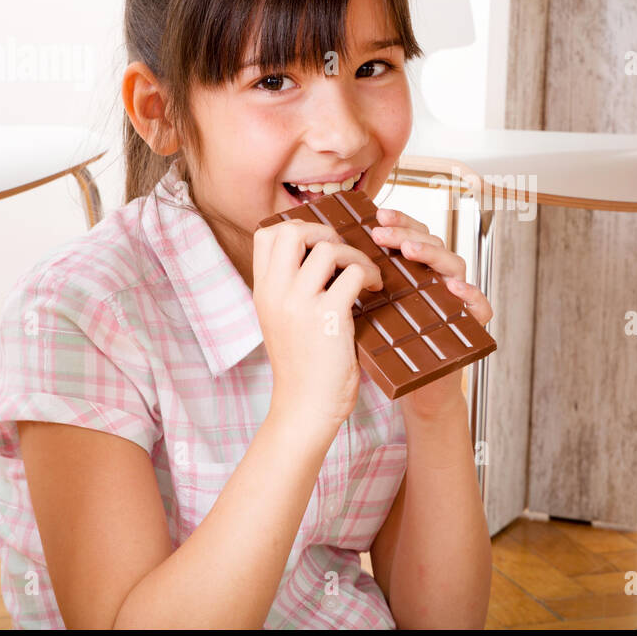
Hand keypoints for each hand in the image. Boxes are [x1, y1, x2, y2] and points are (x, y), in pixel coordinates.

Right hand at [253, 219, 382, 433]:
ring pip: (328, 247)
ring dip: (355, 255)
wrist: (306, 408)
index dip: (297, 227)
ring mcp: (300, 303)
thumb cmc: (303, 367)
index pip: (266, 234)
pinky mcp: (328, 316)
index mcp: (263, 292)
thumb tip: (317, 256)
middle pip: (292, 230)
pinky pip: (354, 273)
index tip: (320, 244)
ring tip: (365, 276)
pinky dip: (370, 275)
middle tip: (343, 252)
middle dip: (324, 231)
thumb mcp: (282, 321)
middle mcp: (276, 293)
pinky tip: (374, 290)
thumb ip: (290, 290)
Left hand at [370, 206, 493, 416]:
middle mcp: (437, 278)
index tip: (374, 216)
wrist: (413, 386)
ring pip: (455, 264)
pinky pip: (480, 305)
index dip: (396, 222)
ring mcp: (456, 298)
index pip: (409, 235)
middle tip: (382, 233)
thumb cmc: (387, 345)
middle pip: (431, 242)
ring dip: (433, 253)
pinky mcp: (470, 324)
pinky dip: (471, 294)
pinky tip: (453, 289)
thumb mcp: (366, 309)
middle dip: (407, 233)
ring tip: (410, 250)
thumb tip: (322, 256)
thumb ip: (356, 283)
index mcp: (414, 270)